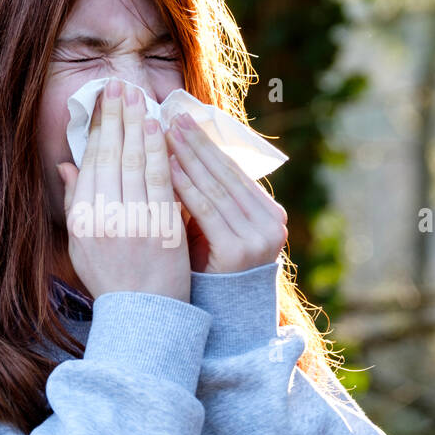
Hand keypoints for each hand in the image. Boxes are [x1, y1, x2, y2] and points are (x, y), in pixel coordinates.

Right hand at [56, 80, 190, 300]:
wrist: (143, 314)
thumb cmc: (111, 278)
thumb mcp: (82, 243)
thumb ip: (75, 201)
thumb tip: (67, 163)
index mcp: (83, 219)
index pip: (92, 162)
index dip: (99, 128)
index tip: (104, 101)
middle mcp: (105, 218)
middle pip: (112, 155)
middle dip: (118, 116)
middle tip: (121, 85)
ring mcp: (136, 222)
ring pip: (137, 163)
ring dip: (140, 126)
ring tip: (142, 98)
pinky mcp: (164, 227)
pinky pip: (161, 181)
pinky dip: (161, 153)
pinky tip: (161, 131)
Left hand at [164, 113, 286, 273]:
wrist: (218, 318)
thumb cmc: (208, 266)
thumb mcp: (213, 225)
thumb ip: (207, 193)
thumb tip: (180, 148)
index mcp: (270, 212)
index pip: (234, 170)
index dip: (207, 144)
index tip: (182, 120)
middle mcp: (272, 223)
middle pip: (226, 174)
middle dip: (196, 143)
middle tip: (170, 116)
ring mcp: (258, 237)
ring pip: (215, 187)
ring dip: (188, 158)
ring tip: (163, 134)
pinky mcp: (239, 250)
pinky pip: (206, 209)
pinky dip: (185, 185)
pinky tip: (164, 167)